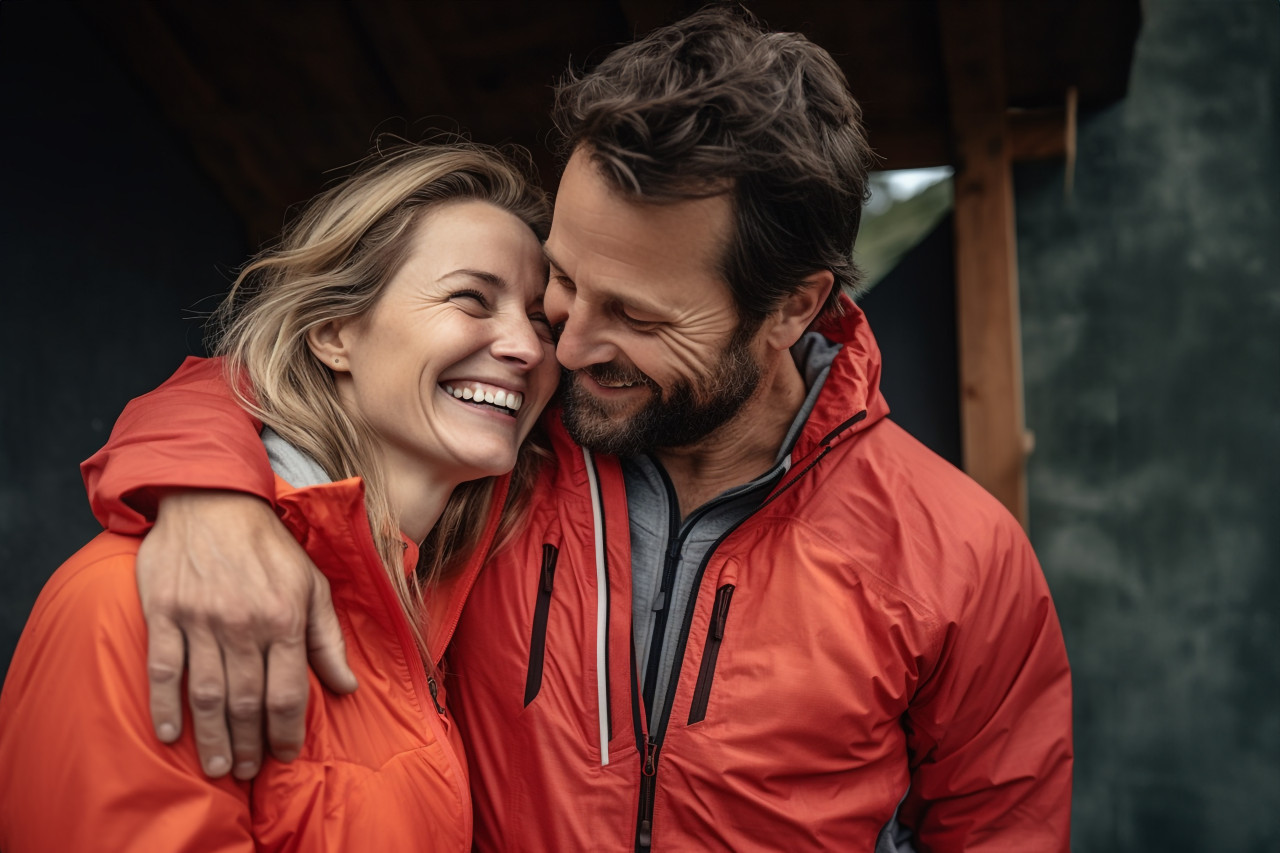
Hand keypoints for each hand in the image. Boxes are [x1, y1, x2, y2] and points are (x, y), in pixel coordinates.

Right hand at [136, 490, 357, 779]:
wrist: (213, 499)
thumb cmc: (269, 546)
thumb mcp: (312, 584)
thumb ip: (328, 638)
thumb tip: (347, 686)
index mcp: (284, 617)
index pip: (288, 691)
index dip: (288, 730)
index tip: (285, 753)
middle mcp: (244, 623)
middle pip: (247, 701)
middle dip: (248, 743)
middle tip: (246, 769)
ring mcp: (201, 619)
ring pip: (207, 694)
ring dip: (212, 737)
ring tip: (217, 765)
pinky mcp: (165, 612)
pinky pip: (163, 669)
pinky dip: (165, 706)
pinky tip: (170, 735)